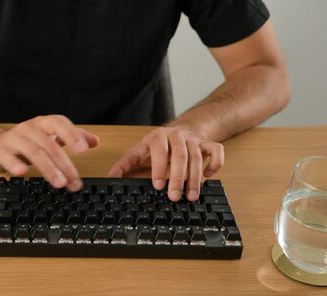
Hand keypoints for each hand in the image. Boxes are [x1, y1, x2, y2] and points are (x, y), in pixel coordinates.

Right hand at [0, 115, 98, 191]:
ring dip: (48, 168)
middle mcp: (29, 129)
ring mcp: (14, 139)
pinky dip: (15, 164)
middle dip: (64, 163)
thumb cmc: (27, 142)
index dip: (71, 134)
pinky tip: (23, 172)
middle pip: (49, 144)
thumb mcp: (50, 137)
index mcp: (42, 123)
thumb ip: (73, 137)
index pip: (59, 123)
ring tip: (59, 183)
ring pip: (33, 152)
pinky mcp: (0, 152)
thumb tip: (95, 141)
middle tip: (74, 180)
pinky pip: (8, 157)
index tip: (84, 149)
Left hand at [107, 127, 223, 201]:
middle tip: (175, 196)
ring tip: (191, 196)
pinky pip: (216, 150)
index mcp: (158, 136)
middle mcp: (177, 136)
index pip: (159, 149)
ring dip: (195, 178)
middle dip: (178, 177)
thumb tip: (109, 179)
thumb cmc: (155, 146)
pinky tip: (208, 176)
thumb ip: (123, 166)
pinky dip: (215, 163)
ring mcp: (194, 140)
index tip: (157, 185)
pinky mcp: (207, 144)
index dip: (159, 166)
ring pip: (198, 156)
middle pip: (180, 155)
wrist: (179, 130)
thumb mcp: (136, 153)